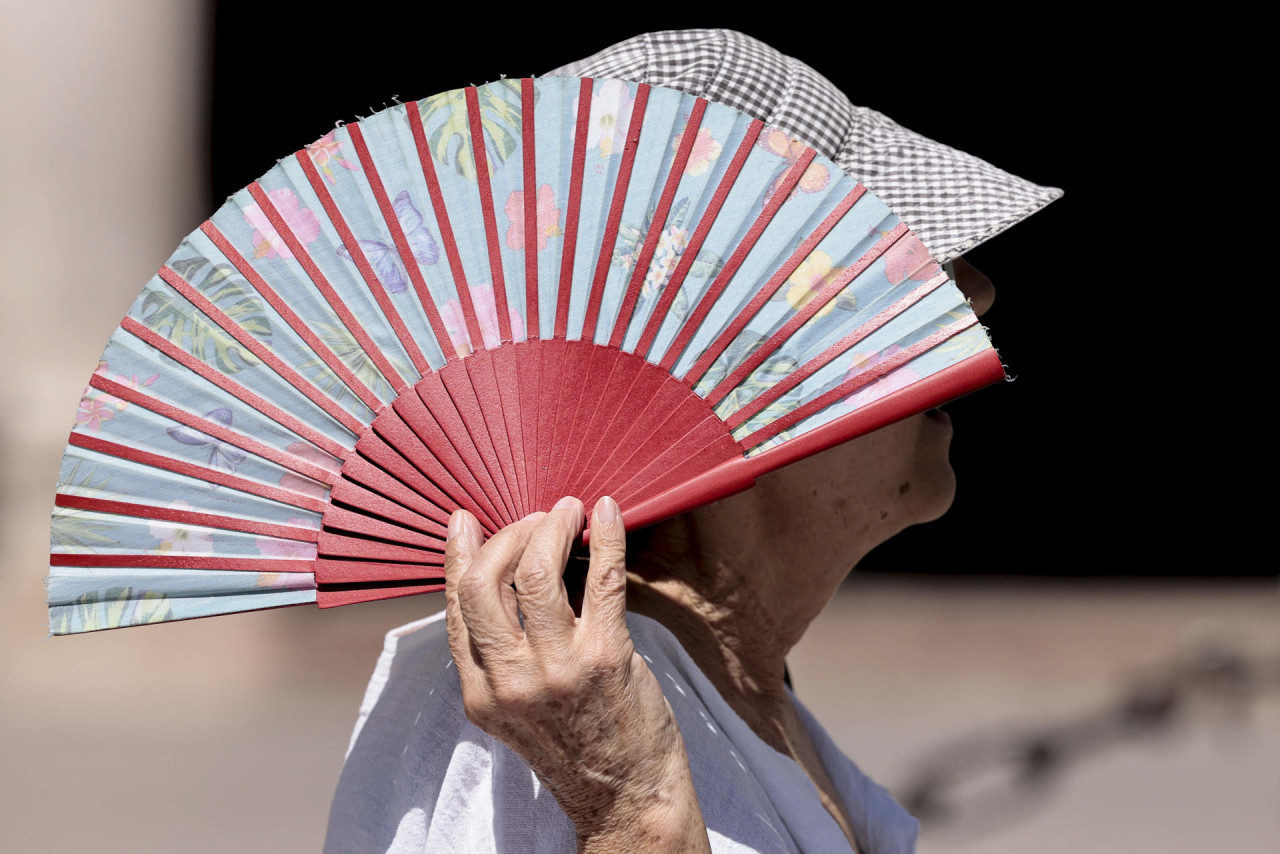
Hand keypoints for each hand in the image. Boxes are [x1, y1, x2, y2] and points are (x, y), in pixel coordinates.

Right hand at [444, 495, 709, 852]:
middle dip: (508, 533)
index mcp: (481, 692)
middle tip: (536, 518)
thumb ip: (498, 656)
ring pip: (536, 571)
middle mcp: (511, 680)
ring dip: (552, 526)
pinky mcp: (607, 656)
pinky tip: (608, 514)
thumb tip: (493, 582)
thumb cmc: (576, 743)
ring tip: (569, 511)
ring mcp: (558, 668)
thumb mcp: (515, 709)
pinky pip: (601, 579)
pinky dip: (605, 537)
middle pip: (486, 581)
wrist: (627, 795)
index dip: (458, 555)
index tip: (466, 522)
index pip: (456, 605)